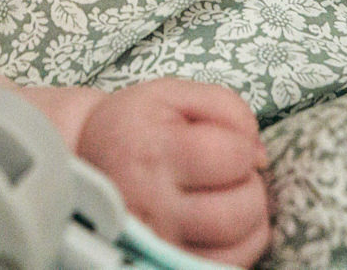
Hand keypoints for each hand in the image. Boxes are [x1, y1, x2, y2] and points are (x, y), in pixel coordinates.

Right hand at [76, 78, 270, 267]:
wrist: (86, 162)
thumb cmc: (136, 125)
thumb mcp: (173, 94)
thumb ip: (227, 107)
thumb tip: (259, 156)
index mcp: (155, 153)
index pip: (234, 156)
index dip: (243, 146)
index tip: (226, 142)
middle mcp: (154, 205)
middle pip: (241, 210)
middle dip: (250, 187)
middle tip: (229, 173)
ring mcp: (159, 243)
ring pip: (239, 246)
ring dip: (249, 219)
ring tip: (225, 197)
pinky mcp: (163, 264)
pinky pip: (225, 266)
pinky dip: (238, 246)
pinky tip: (220, 222)